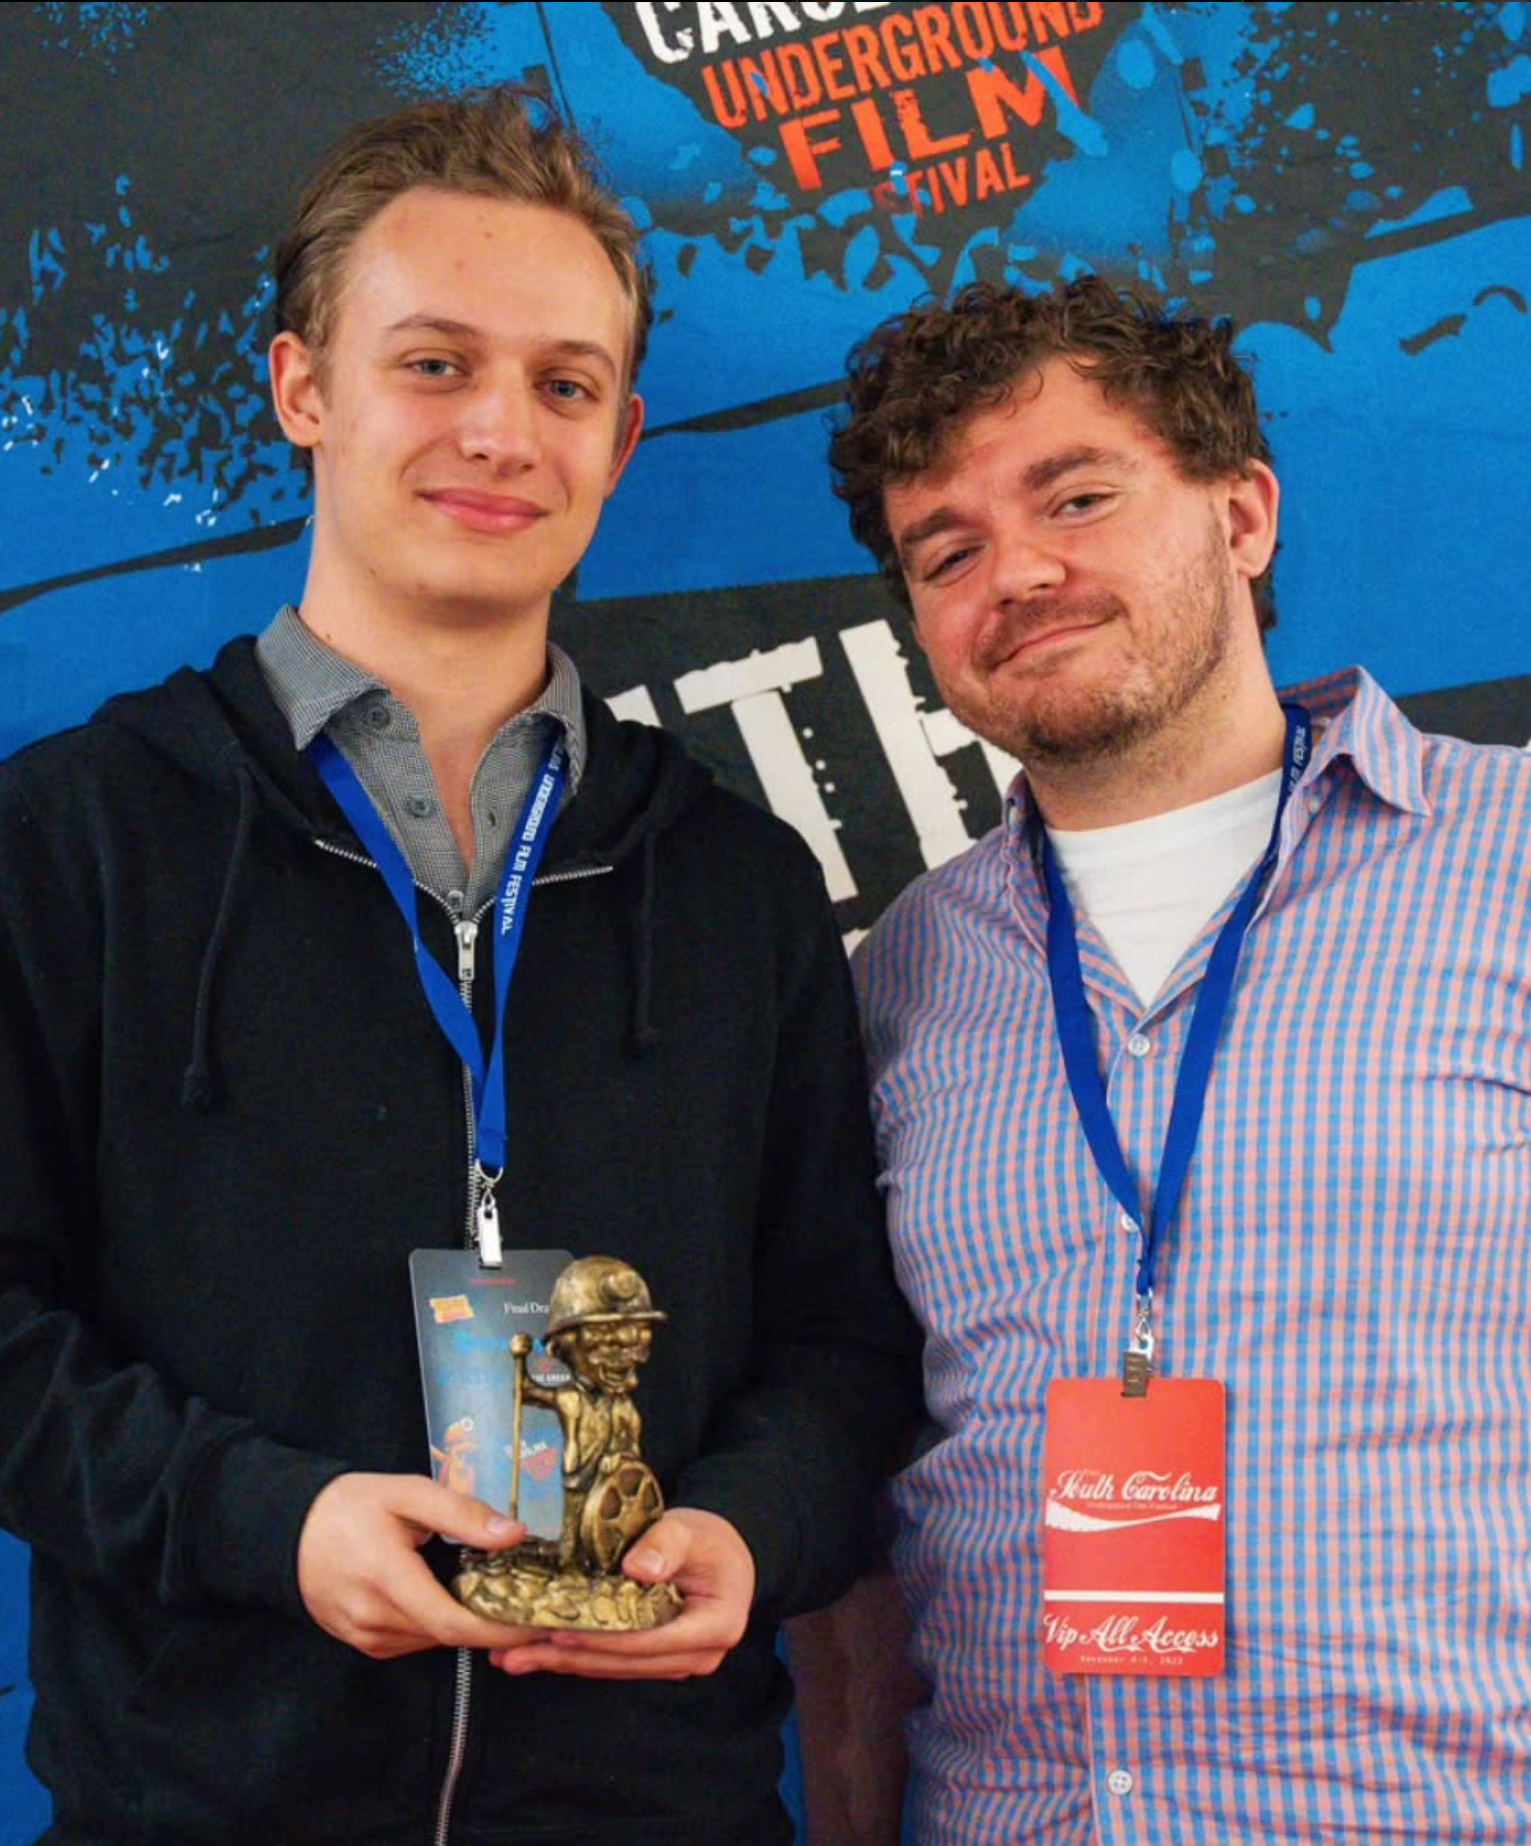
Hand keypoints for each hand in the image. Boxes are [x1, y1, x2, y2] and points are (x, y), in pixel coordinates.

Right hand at [297, 1471, 531, 1659]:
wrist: (289, 1531)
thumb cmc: (349, 1506)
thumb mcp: (407, 1493)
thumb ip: (461, 1513)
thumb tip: (514, 1534)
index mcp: (387, 1578)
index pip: (454, 1624)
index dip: (501, 1630)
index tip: (537, 1623)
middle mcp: (374, 1619)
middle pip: (449, 1635)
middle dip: (493, 1624)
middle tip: (531, 1603)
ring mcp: (367, 1637)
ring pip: (434, 1640)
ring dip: (467, 1624)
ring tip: (497, 1594)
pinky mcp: (364, 1643)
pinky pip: (415, 1640)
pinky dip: (440, 1623)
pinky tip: (452, 1596)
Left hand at [488, 1507, 754, 1679]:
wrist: (723, 1551)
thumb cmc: (709, 1538)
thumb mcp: (692, 1530)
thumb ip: (667, 1544)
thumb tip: (637, 1569)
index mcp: (715, 1626)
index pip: (650, 1638)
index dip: (603, 1637)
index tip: (558, 1630)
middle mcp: (699, 1656)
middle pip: (624, 1660)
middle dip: (567, 1657)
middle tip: (514, 1651)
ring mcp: (676, 1662)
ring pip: (612, 1667)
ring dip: (560, 1663)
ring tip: (510, 1657)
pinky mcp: (655, 1660)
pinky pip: (611, 1662)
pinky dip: (572, 1657)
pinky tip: (534, 1655)